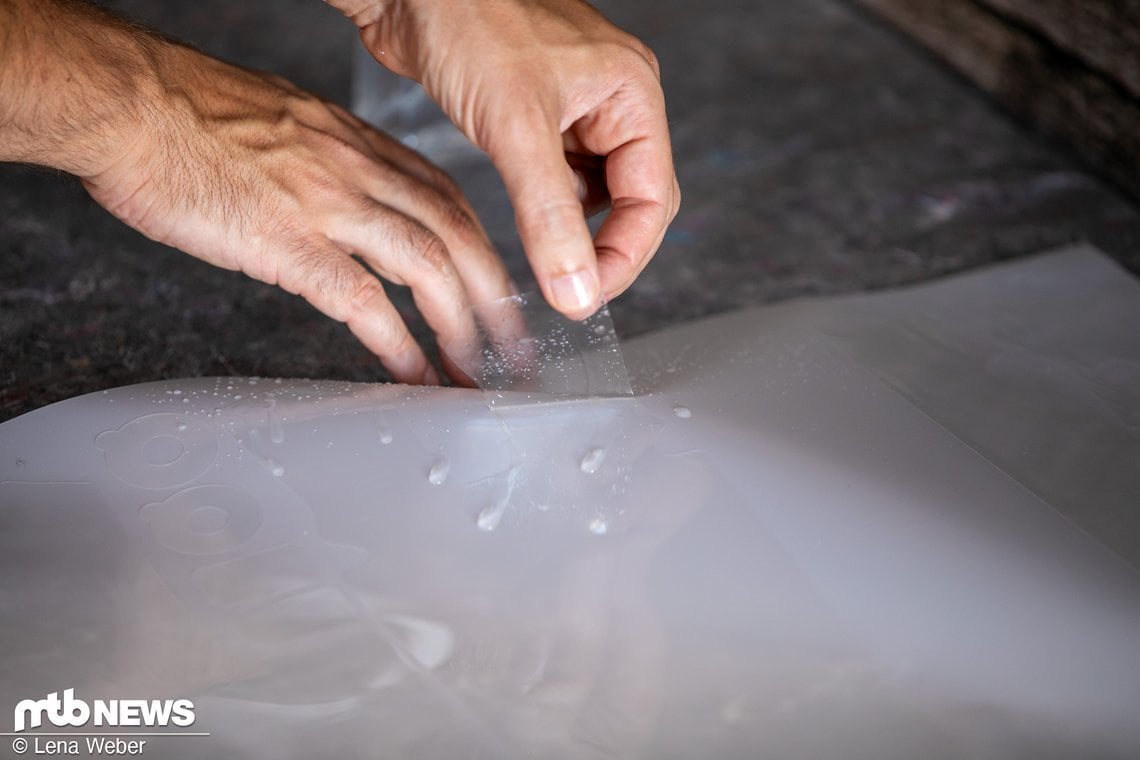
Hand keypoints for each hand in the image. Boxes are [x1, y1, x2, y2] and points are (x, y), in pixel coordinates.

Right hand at [86, 44, 514, 384]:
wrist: (127, 103)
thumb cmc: (185, 115)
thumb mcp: (282, 125)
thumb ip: (325, 165)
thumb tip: (344, 205)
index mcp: (357, 142)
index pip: (445, 198)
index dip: (481, 251)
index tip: (495, 290)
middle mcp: (358, 168)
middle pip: (456, 235)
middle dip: (495, 299)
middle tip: (513, 349)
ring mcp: (328, 203)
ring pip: (427, 268)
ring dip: (461, 328)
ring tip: (475, 374)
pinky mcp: (289, 241)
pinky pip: (363, 302)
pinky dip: (399, 346)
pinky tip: (414, 377)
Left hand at [333, 0, 680, 318]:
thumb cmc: (467, 19)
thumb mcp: (516, 128)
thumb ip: (550, 218)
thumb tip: (577, 292)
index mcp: (632, 93)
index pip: (653, 197)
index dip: (625, 255)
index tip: (586, 298)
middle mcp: (612, 100)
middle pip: (631, 198)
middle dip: (603, 248)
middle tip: (567, 291)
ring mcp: (574, 106)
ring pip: (592, 191)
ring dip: (570, 229)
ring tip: (542, 255)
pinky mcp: (534, 112)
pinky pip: (556, 176)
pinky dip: (544, 206)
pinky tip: (522, 216)